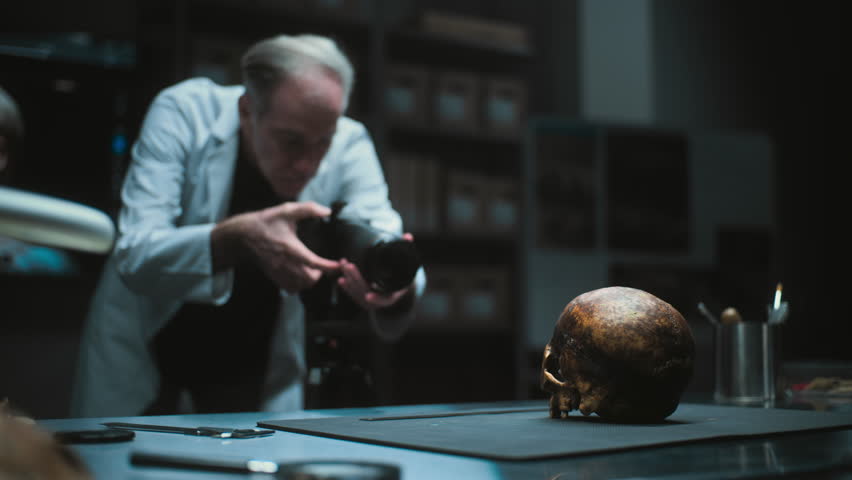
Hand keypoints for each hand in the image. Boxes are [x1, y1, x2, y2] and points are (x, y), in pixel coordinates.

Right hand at [213, 201, 339, 292]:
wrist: (243, 235)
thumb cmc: (266, 222)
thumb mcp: (286, 210)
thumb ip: (308, 209)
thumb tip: (327, 211)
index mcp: (291, 248)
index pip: (314, 262)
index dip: (330, 266)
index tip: (341, 264)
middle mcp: (285, 263)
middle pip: (310, 279)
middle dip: (321, 274)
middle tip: (324, 265)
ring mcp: (279, 272)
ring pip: (302, 286)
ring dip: (311, 280)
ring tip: (314, 270)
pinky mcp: (274, 277)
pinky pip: (291, 289)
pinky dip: (300, 285)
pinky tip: (302, 275)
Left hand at [336, 233, 414, 310]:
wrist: (399, 286)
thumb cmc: (403, 273)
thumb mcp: (407, 264)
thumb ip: (407, 249)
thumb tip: (408, 236)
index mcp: (394, 294)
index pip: (385, 299)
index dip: (377, 298)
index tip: (367, 296)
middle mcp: (383, 300)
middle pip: (367, 293)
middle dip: (356, 280)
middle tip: (349, 265)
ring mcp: (373, 301)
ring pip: (359, 294)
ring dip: (350, 280)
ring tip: (343, 265)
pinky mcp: (365, 300)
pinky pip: (354, 296)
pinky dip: (347, 288)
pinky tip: (341, 279)